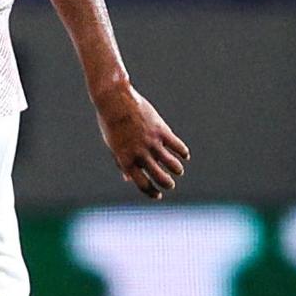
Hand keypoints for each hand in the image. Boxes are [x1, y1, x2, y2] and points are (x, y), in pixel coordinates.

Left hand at [97, 81, 188, 199]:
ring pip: (172, 164)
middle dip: (167, 184)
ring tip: (177, 170)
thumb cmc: (111, 124)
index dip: (151, 192)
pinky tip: (184, 155)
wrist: (114, 100)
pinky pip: (177, 146)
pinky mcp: (161, 130)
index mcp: (126, 160)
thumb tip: (128, 179)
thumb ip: (122, 163)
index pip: (142, 184)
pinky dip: (183, 152)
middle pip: (160, 177)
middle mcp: (140, 153)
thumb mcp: (113, 146)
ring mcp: (151, 142)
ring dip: (177, 170)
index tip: (158, 195)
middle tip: (170, 184)